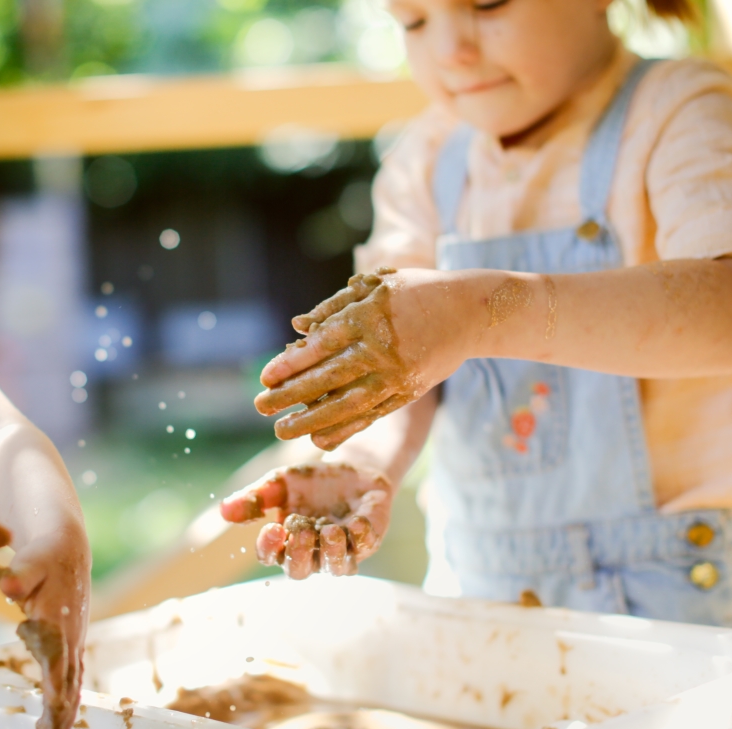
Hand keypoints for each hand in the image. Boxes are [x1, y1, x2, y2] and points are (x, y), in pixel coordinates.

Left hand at [0, 528, 89, 728]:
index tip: (46, 727)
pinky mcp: (70, 647)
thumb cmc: (42, 556)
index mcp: (59, 626)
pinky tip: (56, 728)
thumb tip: (5, 585)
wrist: (66, 549)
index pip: (58, 670)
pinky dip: (64, 708)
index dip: (53, 701)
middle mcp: (70, 641)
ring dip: (61, 722)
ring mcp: (73, 646)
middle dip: (58, 724)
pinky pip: (69, 684)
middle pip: (67, 690)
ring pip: (71, 691)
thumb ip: (19, 575)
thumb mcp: (29, 561)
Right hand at [220, 462, 391, 579]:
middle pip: (301, 571)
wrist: (352, 467)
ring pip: (336, 568)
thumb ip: (255, 497)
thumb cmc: (312, 481)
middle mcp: (314, 553)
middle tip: (301, 531)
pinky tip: (357, 520)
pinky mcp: (368, 539)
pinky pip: (364, 547)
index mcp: (287, 542)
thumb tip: (224, 510)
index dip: (269, 548)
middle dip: (299, 555)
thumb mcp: (280, 482)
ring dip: (331, 553)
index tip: (273, 527)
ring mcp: (342, 550)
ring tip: (329, 531)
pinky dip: (360, 537)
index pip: (272, 557)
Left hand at [255, 268, 475, 449]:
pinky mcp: (407, 392)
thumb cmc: (417, 292)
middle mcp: (381, 350)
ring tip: (282, 431)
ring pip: (348, 404)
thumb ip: (336, 305)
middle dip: (291, 395)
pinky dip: (345, 429)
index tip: (265, 376)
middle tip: (260, 407)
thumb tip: (298, 325)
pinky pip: (371, 415)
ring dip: (312, 420)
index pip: (322, 344)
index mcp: (369, 317)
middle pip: (328, 377)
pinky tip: (319, 439)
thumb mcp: (377, 286)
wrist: (471, 313)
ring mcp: (395, 376)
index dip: (292, 362)